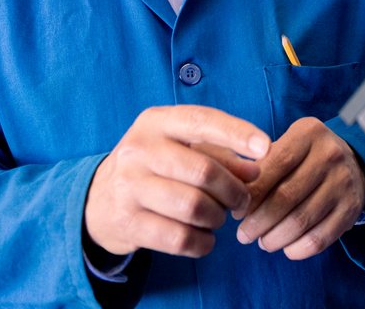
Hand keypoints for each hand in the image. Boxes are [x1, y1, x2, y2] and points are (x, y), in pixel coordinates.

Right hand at [85, 105, 270, 258]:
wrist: (99, 201)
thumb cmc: (154, 167)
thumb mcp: (182, 149)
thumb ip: (220, 154)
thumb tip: (255, 171)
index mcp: (155, 122)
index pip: (202, 121)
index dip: (237, 133)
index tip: (266, 147)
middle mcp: (138, 150)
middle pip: (203, 171)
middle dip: (234, 190)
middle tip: (242, 200)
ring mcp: (128, 187)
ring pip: (194, 207)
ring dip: (218, 218)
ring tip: (218, 217)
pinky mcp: (128, 222)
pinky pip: (180, 238)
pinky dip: (203, 242)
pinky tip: (204, 237)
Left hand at [234, 117, 364, 259]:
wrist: (353, 162)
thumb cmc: (305, 156)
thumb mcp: (287, 145)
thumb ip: (261, 164)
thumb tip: (234, 197)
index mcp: (309, 133)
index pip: (275, 164)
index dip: (252, 192)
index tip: (236, 210)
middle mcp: (330, 155)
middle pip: (286, 196)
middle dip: (258, 222)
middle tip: (243, 235)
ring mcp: (344, 182)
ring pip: (302, 220)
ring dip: (275, 238)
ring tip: (262, 242)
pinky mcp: (352, 208)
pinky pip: (321, 238)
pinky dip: (298, 249)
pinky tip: (285, 249)